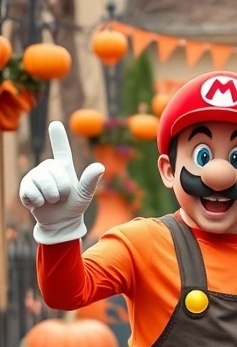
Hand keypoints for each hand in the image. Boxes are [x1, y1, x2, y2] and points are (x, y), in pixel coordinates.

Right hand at [19, 120, 104, 243]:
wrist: (60, 222)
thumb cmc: (74, 206)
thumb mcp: (85, 194)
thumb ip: (90, 180)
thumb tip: (100, 166)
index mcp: (63, 166)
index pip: (61, 148)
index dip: (58, 137)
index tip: (55, 124)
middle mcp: (48, 167)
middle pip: (55, 173)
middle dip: (62, 190)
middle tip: (61, 197)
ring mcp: (35, 175)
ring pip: (43, 182)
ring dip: (51, 197)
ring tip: (51, 200)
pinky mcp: (25, 186)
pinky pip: (31, 192)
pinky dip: (38, 202)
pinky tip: (39, 203)